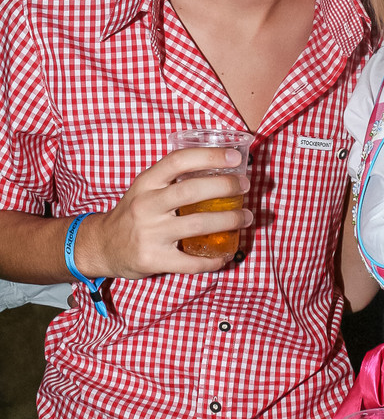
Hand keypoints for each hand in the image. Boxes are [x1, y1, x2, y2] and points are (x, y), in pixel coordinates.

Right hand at [75, 147, 252, 279]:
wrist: (102, 246)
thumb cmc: (133, 213)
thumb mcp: (145, 189)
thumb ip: (172, 180)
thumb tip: (219, 168)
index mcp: (146, 182)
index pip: (178, 161)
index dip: (208, 156)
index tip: (234, 158)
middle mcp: (146, 205)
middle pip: (191, 191)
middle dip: (225, 187)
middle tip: (245, 186)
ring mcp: (149, 233)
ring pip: (197, 225)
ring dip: (229, 220)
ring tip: (246, 217)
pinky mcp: (153, 259)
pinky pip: (191, 262)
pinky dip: (212, 260)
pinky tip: (225, 255)